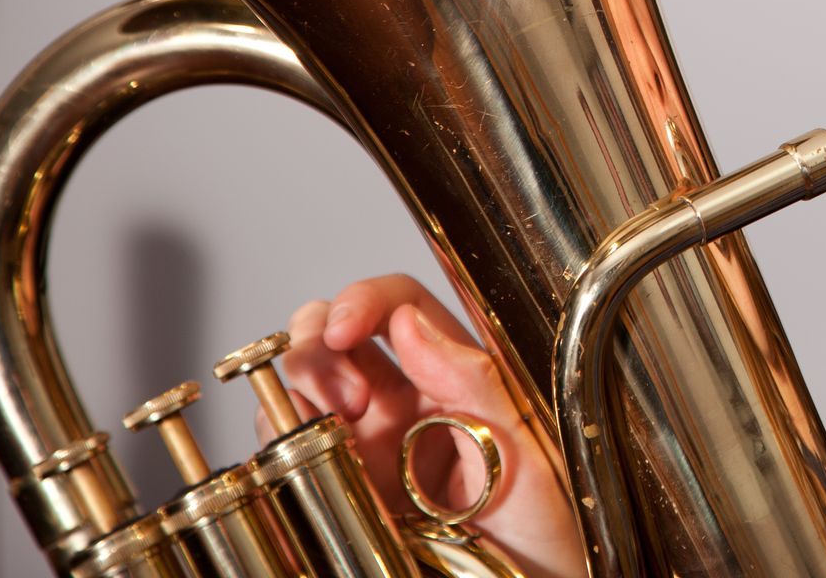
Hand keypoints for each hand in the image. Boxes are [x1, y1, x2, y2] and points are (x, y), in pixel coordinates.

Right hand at [277, 275, 583, 577]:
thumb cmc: (542, 525)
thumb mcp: (523, 451)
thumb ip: (475, 382)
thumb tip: (412, 325)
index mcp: (457, 371)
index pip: (401, 304)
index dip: (364, 299)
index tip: (343, 327)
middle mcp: (407, 395)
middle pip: (336, 329)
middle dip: (318, 343)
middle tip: (345, 395)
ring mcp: (369, 437)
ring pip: (306, 378)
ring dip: (302, 387)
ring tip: (338, 426)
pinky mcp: (341, 479)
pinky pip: (292, 438)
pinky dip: (283, 432)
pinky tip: (313, 452)